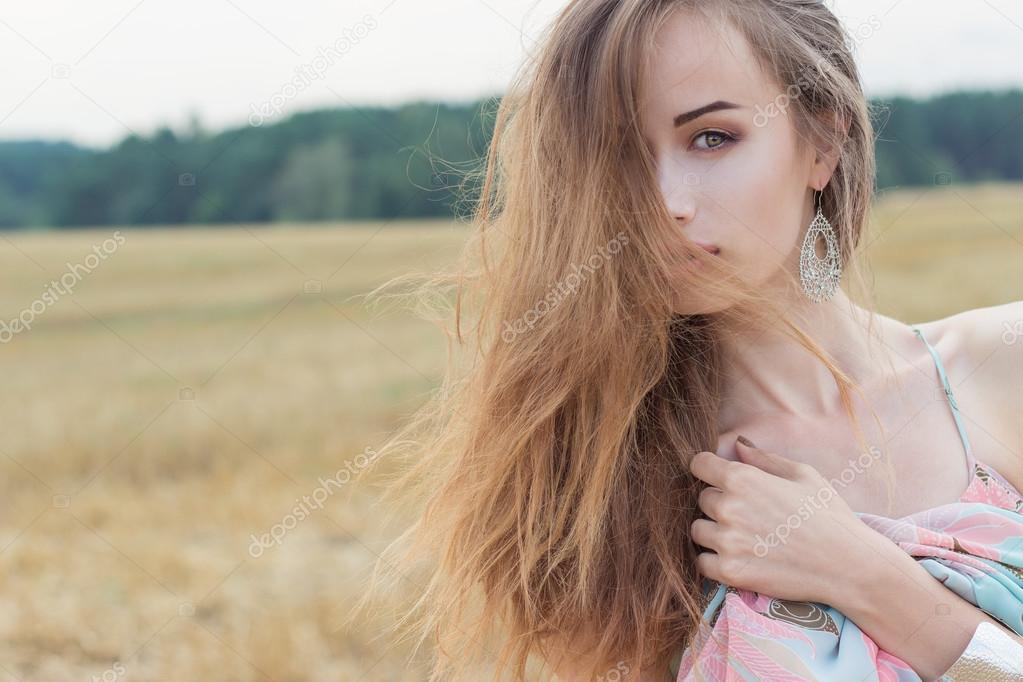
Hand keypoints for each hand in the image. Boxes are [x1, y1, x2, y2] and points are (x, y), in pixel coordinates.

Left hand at [688, 435, 880, 604]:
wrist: (849, 566)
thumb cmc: (829, 516)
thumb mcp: (803, 475)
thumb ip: (763, 458)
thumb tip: (736, 444)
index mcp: (742, 479)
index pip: (699, 464)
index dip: (708, 469)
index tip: (719, 478)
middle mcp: (728, 508)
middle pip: (701, 499)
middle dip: (719, 502)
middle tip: (748, 514)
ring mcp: (727, 542)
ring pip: (698, 530)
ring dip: (714, 531)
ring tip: (743, 537)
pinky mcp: (729, 572)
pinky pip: (702, 562)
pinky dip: (714, 560)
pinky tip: (738, 558)